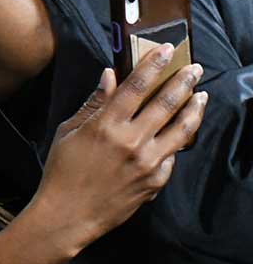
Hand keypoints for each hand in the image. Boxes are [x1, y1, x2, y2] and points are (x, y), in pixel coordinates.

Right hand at [31, 46, 206, 251]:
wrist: (68, 214)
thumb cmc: (62, 171)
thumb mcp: (68, 132)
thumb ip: (93, 104)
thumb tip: (109, 77)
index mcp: (106, 125)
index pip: (136, 85)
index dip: (154, 64)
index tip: (167, 49)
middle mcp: (132, 141)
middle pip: (167, 102)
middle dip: (184, 81)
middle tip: (194, 69)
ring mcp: (148, 162)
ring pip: (182, 128)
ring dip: (195, 108)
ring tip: (201, 95)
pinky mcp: (156, 180)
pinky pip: (172, 156)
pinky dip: (176, 142)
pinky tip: (178, 134)